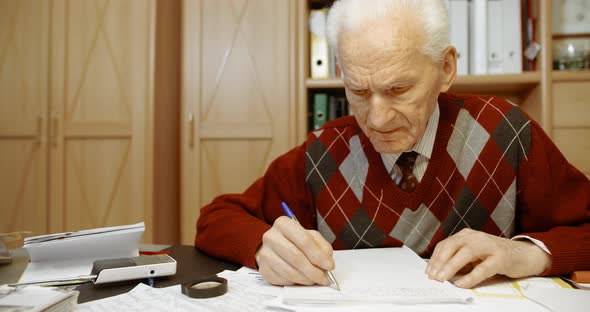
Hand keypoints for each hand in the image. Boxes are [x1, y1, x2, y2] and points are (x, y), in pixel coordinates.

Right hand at [255, 216, 334, 285]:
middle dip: (313, 270)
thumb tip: (328, 263)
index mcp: (283, 224)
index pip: (304, 240)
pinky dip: (296, 282)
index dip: (318, 255)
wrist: (273, 246)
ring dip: (306, 279)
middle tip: (324, 278)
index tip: (329, 266)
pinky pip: (283, 280)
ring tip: (315, 280)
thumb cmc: (294, 240)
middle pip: (296, 257)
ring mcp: (265, 253)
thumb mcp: (311, 236)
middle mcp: (271, 237)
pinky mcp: (263, 269)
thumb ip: (322, 247)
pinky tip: (302, 279)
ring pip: (289, 271)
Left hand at [426, 228, 550, 287]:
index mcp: (468, 235)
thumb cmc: (496, 255)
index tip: (428, 271)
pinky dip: (470, 277)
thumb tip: (440, 272)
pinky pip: (482, 268)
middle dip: (440, 261)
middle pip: (452, 245)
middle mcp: (477, 237)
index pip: (446, 244)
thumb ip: (459, 259)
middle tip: (433, 276)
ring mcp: (489, 246)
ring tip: (443, 279)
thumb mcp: (474, 254)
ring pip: (465, 253)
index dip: (435, 258)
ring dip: (451, 267)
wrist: (525, 255)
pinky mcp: (501, 258)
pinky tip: (461, 284)